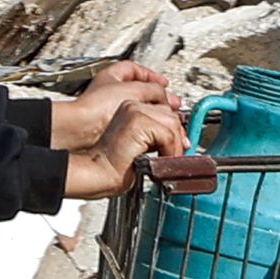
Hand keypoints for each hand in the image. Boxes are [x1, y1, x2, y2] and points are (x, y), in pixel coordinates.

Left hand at [51, 60, 179, 149]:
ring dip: (156, 114)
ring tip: (169, 120)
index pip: (137, 70)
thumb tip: (166, 98)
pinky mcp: (115, 127)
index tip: (165, 83)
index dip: (153, 76)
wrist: (84, 130)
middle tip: (172, 105)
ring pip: (142, 110)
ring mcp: (113, 110)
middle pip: (143, 92)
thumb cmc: (99, 106)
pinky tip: (157, 129)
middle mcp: (113, 92)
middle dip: (159, 99)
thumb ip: (154, 90)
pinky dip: (149, 127)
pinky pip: (137, 125)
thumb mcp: (134, 90)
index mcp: (113, 75)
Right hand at [61, 96, 189, 199]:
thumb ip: (157, 137)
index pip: (165, 111)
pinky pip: (167, 134)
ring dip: (174, 146)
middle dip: (178, 137)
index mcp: (131, 108)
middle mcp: (132, 105)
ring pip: (172, 123)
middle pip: (171, 115)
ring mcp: (134, 111)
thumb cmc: (114, 165)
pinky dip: (169, 150)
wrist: (98, 172)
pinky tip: (160, 160)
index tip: (179, 146)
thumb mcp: (141, 145)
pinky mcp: (138, 122)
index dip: (175, 130)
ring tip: (167, 160)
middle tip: (176, 155)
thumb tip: (181, 140)